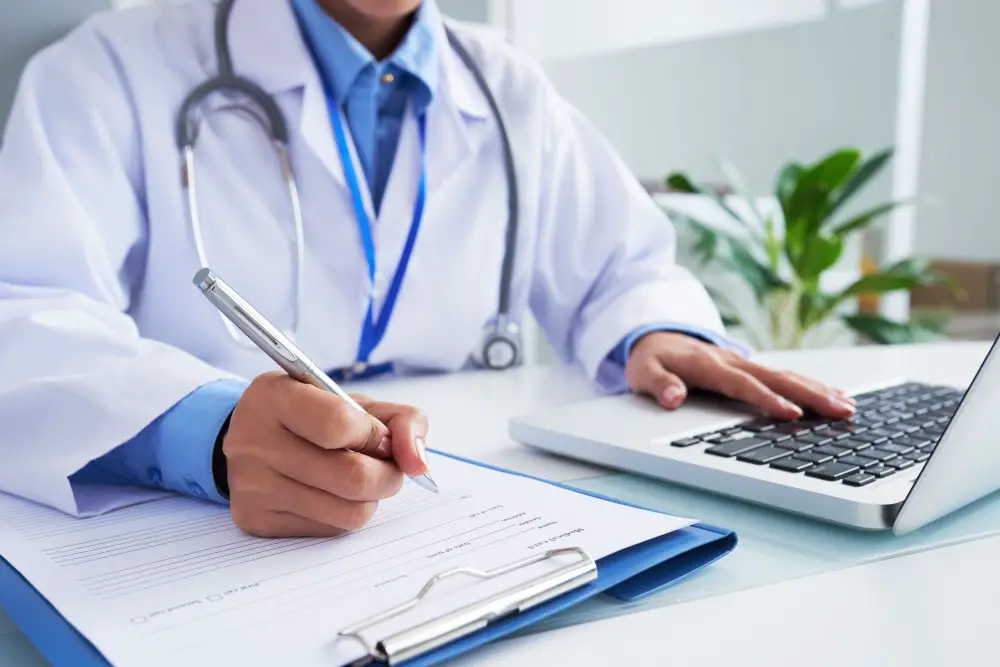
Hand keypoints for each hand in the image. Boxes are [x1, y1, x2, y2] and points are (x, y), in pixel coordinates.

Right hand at [221, 371, 429, 537]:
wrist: (248, 440)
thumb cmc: (311, 416)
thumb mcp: (353, 401)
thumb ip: (400, 420)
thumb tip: (418, 463)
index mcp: (275, 396)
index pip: (338, 424)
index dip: (375, 435)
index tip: (381, 437)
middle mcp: (256, 441)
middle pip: (352, 477)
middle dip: (388, 475)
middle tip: (387, 467)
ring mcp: (253, 486)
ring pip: (348, 512)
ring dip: (370, 498)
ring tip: (361, 479)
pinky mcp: (257, 520)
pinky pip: (330, 530)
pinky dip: (345, 513)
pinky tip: (333, 494)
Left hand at [624, 332, 855, 419]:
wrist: (655, 336)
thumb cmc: (651, 359)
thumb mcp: (643, 372)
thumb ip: (659, 384)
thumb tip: (672, 397)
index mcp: (708, 365)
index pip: (742, 384)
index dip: (766, 399)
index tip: (791, 414)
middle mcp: (732, 361)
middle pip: (776, 379)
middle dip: (809, 395)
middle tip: (840, 410)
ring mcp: (744, 363)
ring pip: (786, 376)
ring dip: (817, 390)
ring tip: (847, 406)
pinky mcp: (750, 367)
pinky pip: (784, 376)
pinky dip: (810, 385)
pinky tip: (833, 395)